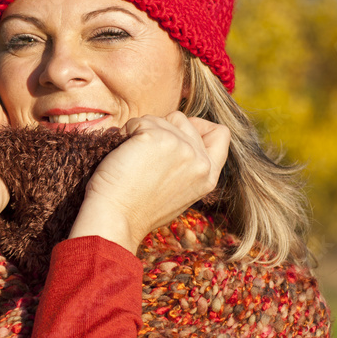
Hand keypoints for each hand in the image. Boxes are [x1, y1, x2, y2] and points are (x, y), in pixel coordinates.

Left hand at [68, 112, 230, 251]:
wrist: (116, 219)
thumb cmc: (138, 208)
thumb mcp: (180, 192)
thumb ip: (188, 166)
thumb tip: (182, 139)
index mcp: (209, 175)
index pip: (220, 133)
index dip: (198, 126)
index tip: (176, 135)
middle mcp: (200, 161)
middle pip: (182, 120)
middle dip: (160, 128)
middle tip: (144, 156)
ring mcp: (180, 148)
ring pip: (159, 118)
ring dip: (141, 131)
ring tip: (132, 159)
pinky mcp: (156, 138)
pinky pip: (138, 121)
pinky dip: (125, 133)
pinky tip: (121, 156)